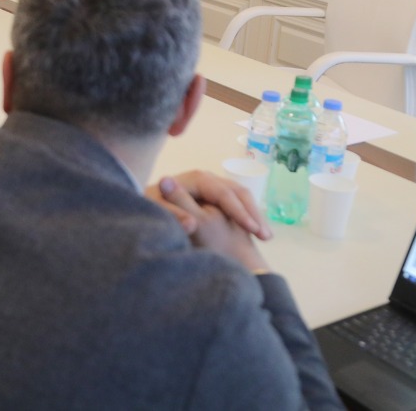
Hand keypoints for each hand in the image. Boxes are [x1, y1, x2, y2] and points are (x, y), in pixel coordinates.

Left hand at [145, 170, 271, 240]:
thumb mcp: (162, 212)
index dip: (239, 211)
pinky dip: (248, 218)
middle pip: (238, 192)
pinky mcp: (216, 197)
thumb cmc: (153, 208)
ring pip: (241, 197)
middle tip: (266, 237)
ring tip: (266, 238)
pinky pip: (238, 204)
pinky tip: (257, 234)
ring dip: (254, 216)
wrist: (149, 205)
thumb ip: (175, 215)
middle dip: (253, 213)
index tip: (252, 230)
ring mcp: (214, 186)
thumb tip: (190, 223)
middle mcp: (208, 179)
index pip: (224, 193)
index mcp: (197, 178)